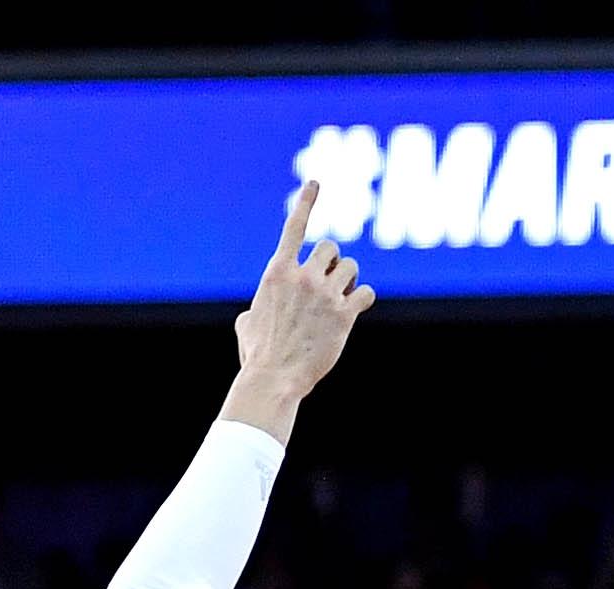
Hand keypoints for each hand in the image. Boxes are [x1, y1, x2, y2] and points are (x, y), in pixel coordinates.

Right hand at [227, 178, 373, 424]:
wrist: (273, 380)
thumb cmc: (256, 356)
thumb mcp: (247, 326)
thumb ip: (256, 308)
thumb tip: (252, 316)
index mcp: (277, 274)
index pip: (294, 228)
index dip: (306, 202)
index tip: (315, 182)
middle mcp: (303, 277)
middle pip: (330, 248)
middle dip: (332, 263)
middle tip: (328, 284)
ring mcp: (325, 294)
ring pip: (352, 268)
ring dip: (348, 281)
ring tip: (338, 301)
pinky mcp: (344, 314)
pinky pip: (366, 293)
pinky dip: (362, 300)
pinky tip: (353, 312)